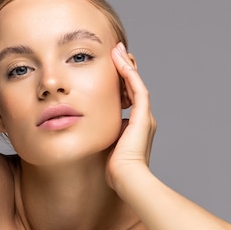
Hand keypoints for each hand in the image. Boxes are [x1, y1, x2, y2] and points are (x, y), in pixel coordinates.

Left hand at [106, 43, 156, 189]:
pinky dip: (128, 73)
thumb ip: (101, 135)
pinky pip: (137, 88)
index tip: (110, 69)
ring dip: (126, 65)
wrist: (126, 178)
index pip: (128, 98)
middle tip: (116, 52)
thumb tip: (85, 129)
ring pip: (136, 83)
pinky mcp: (144, 117)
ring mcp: (145, 117)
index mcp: (135, 127)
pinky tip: (120, 60)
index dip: (120, 82)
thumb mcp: (105, 146)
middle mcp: (143, 119)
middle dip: (125, 69)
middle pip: (134, 87)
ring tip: (117, 50)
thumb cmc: (114, 169)